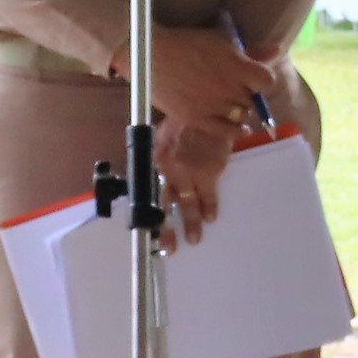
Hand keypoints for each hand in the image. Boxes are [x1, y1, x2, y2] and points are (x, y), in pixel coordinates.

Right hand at [146, 27, 282, 133]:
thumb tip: (277, 50)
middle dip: (247, 92)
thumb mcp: (222, 41)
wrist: (150, 54)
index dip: (263, 80)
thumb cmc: (187, 42)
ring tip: (228, 101)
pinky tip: (239, 127)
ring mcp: (213, 106)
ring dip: (239, 108)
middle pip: (252, 99)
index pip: (267, 81)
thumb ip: (252, 50)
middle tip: (236, 87)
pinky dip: (235, 131)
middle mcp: (228, 88)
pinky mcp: (197, 119)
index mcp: (237, 66)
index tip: (256, 78)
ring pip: (241, 114)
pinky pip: (226, 132)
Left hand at [158, 112, 234, 245]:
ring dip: (191, 224)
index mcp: (154, 161)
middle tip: (170, 246)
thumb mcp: (161, 139)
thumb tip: (160, 180)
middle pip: (164, 205)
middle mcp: (168, 170)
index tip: (150, 231)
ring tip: (194, 238)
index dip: (149, 214)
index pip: (147, 194)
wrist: (208, 110)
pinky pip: (208, 196)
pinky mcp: (209, 172)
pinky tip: (210, 217)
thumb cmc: (184, 123)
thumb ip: (159, 160)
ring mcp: (189, 173)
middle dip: (167, 228)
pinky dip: (209, 208)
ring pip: (187, 205)